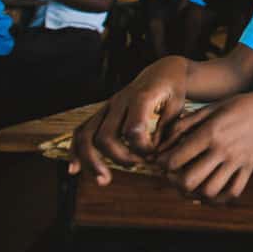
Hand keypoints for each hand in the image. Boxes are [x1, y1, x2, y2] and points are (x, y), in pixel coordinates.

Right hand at [68, 56, 187, 185]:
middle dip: (120, 158)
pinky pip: (81, 131)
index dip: (142, 148)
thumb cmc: (173, 90)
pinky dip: (75, 150)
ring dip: (91, 161)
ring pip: (87, 135)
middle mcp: (119, 101)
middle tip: (138, 165)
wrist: (163, 71)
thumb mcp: (178, 105)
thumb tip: (154, 153)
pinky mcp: (101, 112)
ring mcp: (107, 106)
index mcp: (141, 97)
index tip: (154, 154)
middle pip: (106, 137)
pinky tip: (74, 169)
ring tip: (103, 180)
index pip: (133, 130)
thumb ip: (167, 129)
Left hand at [155, 91, 252, 202]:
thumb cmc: (236, 106)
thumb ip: (185, 124)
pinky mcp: (249, 168)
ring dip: (196, 193)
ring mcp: (237, 161)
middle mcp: (223, 149)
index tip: (163, 161)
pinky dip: (219, 198)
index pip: (176, 159)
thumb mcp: (209, 108)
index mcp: (210, 133)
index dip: (163, 164)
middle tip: (174, 176)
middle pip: (190, 181)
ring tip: (192, 185)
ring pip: (210, 191)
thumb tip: (163, 143)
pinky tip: (211, 191)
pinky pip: (233, 192)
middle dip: (175, 182)